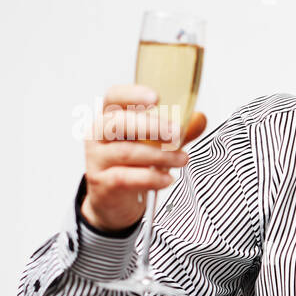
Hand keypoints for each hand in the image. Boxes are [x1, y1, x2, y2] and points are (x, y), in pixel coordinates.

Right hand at [80, 84, 207, 231]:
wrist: (115, 201)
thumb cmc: (134, 165)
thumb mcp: (156, 145)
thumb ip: (176, 131)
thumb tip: (199, 118)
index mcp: (109, 117)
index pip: (114, 98)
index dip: (132, 95)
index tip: (156, 97)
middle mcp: (97, 135)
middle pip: (118, 123)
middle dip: (151, 126)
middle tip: (177, 133)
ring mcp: (96, 160)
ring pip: (127, 152)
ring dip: (161, 156)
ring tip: (183, 159)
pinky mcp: (101, 184)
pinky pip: (125, 178)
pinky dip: (150, 178)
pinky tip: (167, 179)